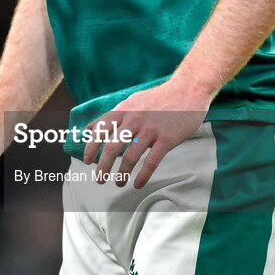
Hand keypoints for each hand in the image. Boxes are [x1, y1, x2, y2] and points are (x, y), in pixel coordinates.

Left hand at [82, 79, 209, 188]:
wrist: (187, 90)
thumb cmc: (157, 98)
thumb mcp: (131, 101)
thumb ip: (111, 116)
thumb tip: (88, 129)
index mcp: (124, 110)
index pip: (101, 131)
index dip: (91, 148)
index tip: (87, 161)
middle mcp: (134, 119)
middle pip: (112, 148)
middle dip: (103, 167)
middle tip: (99, 179)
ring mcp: (151, 129)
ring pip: (131, 157)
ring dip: (122, 174)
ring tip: (118, 183)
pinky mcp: (167, 139)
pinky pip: (152, 161)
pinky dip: (142, 175)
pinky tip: (137, 183)